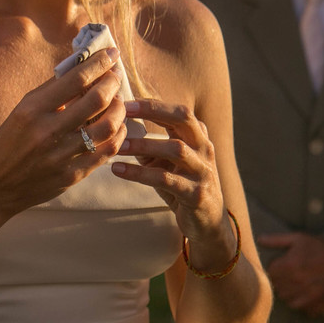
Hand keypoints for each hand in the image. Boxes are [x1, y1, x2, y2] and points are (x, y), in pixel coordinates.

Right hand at [0, 48, 126, 215]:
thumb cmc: (9, 142)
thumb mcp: (22, 111)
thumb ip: (50, 91)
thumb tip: (80, 67)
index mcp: (32, 110)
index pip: (75, 80)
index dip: (98, 64)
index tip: (111, 54)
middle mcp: (48, 131)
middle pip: (96, 100)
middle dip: (112, 83)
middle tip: (115, 77)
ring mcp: (62, 155)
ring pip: (108, 127)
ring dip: (119, 110)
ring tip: (117, 101)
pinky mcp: (73, 175)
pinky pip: (106, 151)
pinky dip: (118, 135)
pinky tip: (117, 126)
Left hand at [111, 100, 228, 259]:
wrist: (207, 222)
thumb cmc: (181, 184)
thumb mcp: (165, 161)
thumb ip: (148, 143)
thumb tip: (116, 125)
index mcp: (197, 137)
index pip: (177, 110)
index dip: (152, 103)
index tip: (124, 100)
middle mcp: (204, 149)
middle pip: (183, 118)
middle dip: (153, 111)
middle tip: (123, 110)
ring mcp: (202, 171)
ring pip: (175, 148)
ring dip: (143, 144)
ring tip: (117, 146)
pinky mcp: (196, 193)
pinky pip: (166, 179)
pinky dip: (140, 173)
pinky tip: (118, 170)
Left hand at [258, 232, 323, 311]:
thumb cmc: (319, 248)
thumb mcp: (298, 238)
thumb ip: (276, 240)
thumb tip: (259, 239)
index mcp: (290, 265)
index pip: (270, 272)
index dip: (274, 267)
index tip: (280, 264)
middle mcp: (297, 282)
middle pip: (277, 286)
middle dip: (279, 280)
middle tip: (287, 274)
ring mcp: (307, 294)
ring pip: (286, 298)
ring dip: (286, 292)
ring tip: (293, 283)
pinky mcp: (317, 302)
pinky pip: (300, 308)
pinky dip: (298, 302)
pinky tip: (301, 294)